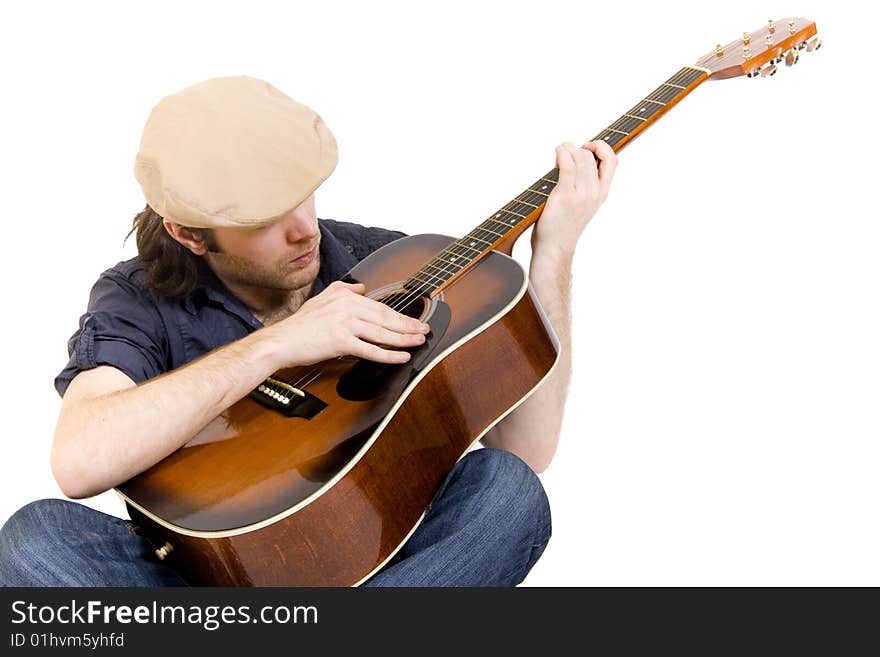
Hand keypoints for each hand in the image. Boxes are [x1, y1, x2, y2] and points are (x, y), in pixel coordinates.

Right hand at [261, 281, 429, 366]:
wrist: (281, 341)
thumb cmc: (299, 326)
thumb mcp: (321, 299)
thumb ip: (342, 289)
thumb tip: (361, 287)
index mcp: (345, 296)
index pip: (379, 306)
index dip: (400, 315)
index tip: (414, 320)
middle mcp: (347, 306)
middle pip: (385, 317)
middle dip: (409, 325)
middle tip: (425, 330)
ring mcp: (344, 323)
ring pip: (381, 332)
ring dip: (404, 339)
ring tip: (419, 342)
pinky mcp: (340, 341)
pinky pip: (370, 349)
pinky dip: (389, 355)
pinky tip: (402, 357)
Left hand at [531, 140, 617, 259]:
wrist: (555, 247)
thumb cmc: (563, 225)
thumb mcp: (582, 203)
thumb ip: (584, 184)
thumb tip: (575, 158)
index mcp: (602, 193)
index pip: (613, 161)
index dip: (601, 147)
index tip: (587, 147)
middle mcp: (595, 193)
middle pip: (593, 155)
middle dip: (578, 146)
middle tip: (565, 151)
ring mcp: (582, 195)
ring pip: (581, 157)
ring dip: (568, 147)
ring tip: (559, 151)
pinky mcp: (566, 196)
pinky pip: (567, 166)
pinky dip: (562, 154)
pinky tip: (557, 155)